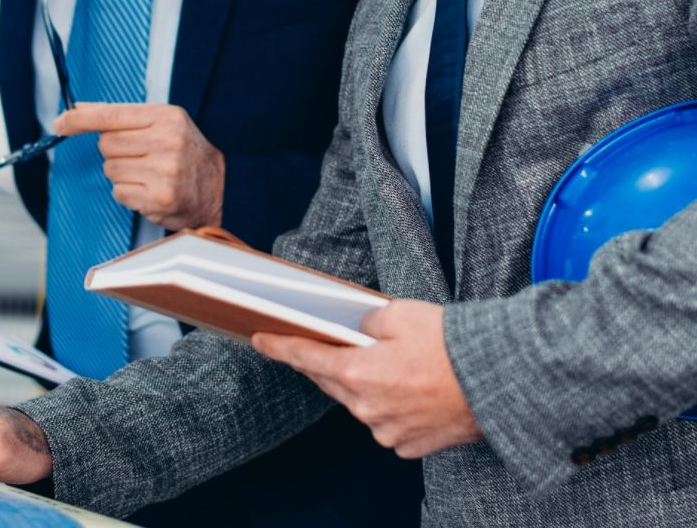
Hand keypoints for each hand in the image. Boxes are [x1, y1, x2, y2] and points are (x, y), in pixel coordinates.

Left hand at [54, 103, 225, 229]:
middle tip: (139, 156)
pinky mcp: (159, 198)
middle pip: (106, 145)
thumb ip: (123, 116)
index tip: (60, 121)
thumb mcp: (163, 123)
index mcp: (166, 117)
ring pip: (110, 170)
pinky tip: (150, 190)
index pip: (112, 115)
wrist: (221, 188)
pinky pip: (119, 193)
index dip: (80, 118)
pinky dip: (129, 194)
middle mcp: (167, 142)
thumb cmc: (185, 153)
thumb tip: (78, 110)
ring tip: (148, 175)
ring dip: (122, 175)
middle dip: (115, 152)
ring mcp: (164, 171)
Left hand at [252, 299, 480, 458]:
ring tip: (390, 365)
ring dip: (364, 386)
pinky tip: (409, 390)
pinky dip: (389, 407)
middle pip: (331, 383)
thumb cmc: (452, 344)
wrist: (501, 380)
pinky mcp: (409, 446)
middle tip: (326, 346)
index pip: (305, 358)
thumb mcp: (399, 314)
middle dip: (326, 364)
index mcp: (357, 373)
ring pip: (360, 405)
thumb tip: (357, 332)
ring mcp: (387, 431)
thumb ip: (365, 323)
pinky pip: (386, 423)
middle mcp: (366, 408)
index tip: (260, 341)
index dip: (279, 348)